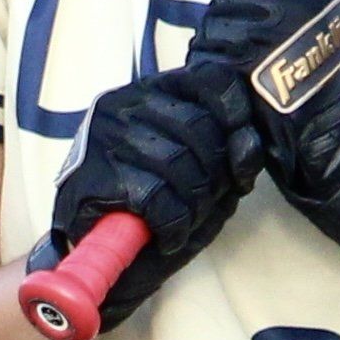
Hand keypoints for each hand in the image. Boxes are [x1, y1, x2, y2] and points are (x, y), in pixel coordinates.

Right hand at [25, 59, 263, 330]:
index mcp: (154, 92)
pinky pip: (157, 197)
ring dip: (194, 206)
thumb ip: (234, 158)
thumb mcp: (209, 180)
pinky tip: (166, 235)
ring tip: (182, 222)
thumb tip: (248, 144)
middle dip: (215, 176)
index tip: (239, 160)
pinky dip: (173, 225)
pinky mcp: (92, 174)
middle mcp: (124, 103)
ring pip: (179, 163)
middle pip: (200, 127)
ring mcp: (104, 135)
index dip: (238, 119)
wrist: (97, 259)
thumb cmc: (157, 213)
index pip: (212, 81)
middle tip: (202, 205)